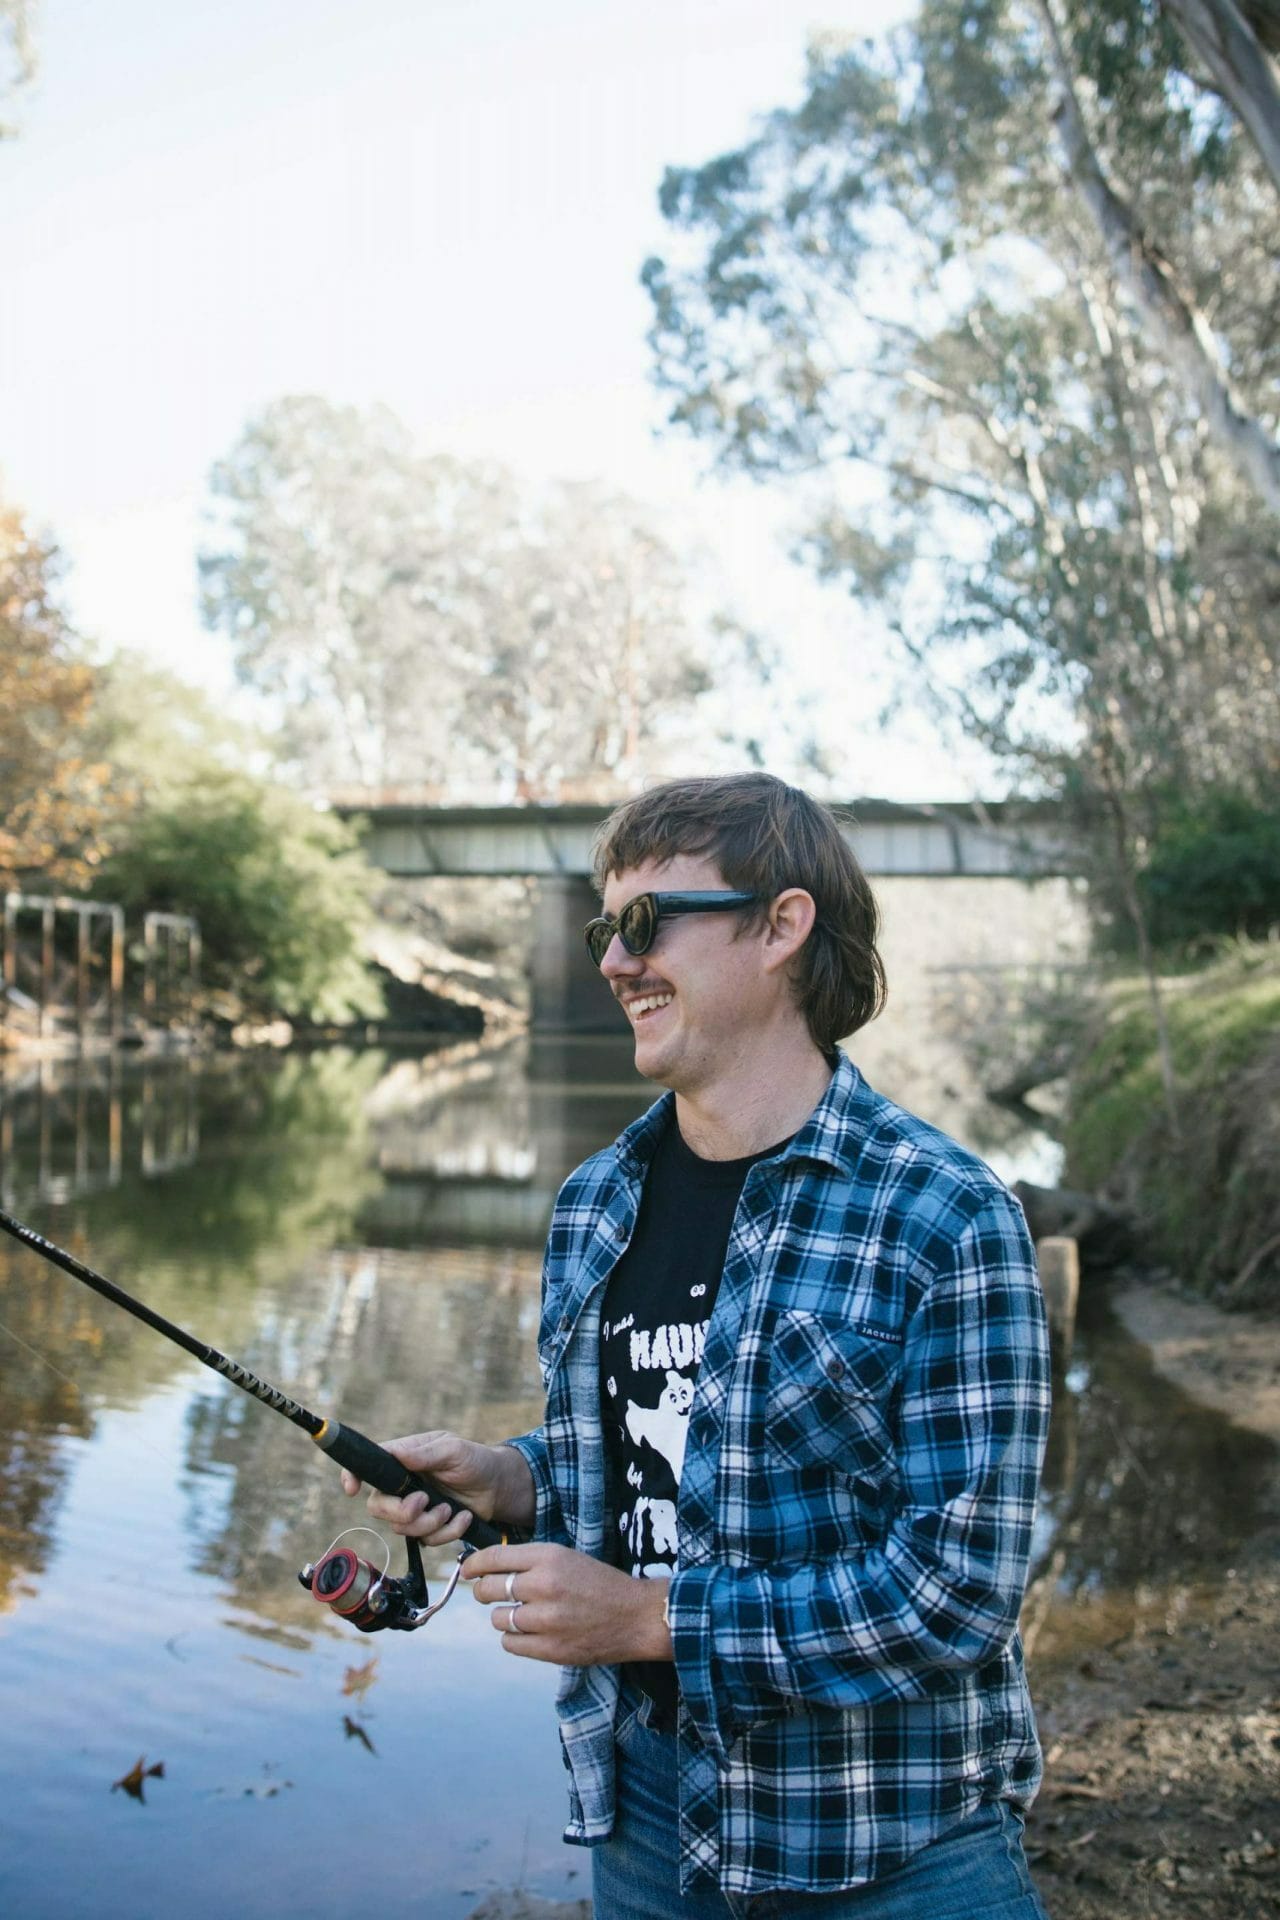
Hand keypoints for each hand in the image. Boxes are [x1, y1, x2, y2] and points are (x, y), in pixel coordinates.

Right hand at [339, 1429, 532, 1544]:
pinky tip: (463, 1517)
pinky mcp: (429, 1529)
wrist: (498, 1488)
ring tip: (451, 1509)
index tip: (352, 1489)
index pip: (367, 1466)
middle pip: (378, 1507)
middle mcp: (402, 1485)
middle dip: (401, 1511)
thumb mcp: (453, 1450)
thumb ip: (424, 1453)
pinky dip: (447, 1532)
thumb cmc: (475, 1460)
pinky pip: (426, 1541)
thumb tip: (396, 1454)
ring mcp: (414, 1509)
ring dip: (429, 1523)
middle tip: (425, 1501)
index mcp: (403, 1460)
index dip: (352, 1476)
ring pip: (401, 1528)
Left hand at [463, 1543, 672, 1667]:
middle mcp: (544, 1585)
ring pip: (497, 1618)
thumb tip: (487, 1566)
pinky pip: (510, 1643)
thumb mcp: (567, 1558)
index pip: (494, 1557)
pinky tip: (531, 1632)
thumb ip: (531, 1561)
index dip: (474, 1564)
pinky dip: (515, 1638)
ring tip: (524, 1614)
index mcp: (549, 1557)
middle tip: (490, 1593)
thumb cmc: (600, 1583)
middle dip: (483, 1591)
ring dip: (504, 1617)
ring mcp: (546, 1620)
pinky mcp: (550, 1649)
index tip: (467, 1569)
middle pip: (488, 1589)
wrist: (637, 1616)